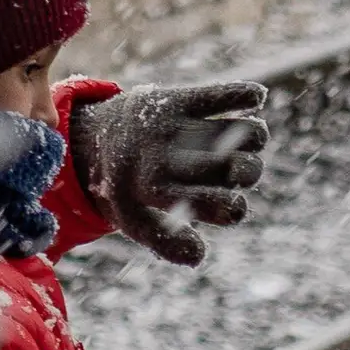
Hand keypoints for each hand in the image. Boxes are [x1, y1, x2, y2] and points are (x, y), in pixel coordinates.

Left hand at [71, 80, 269, 265]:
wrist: (92, 136)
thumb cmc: (124, 187)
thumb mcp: (133, 220)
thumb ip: (166, 243)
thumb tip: (199, 255)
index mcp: (156, 190)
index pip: (212, 204)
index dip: (233, 209)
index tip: (233, 205)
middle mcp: (167, 157)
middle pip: (236, 168)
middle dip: (249, 173)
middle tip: (241, 172)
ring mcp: (173, 126)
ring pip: (239, 130)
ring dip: (255, 136)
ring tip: (250, 139)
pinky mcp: (176, 99)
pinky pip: (221, 94)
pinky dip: (246, 94)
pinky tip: (257, 98)